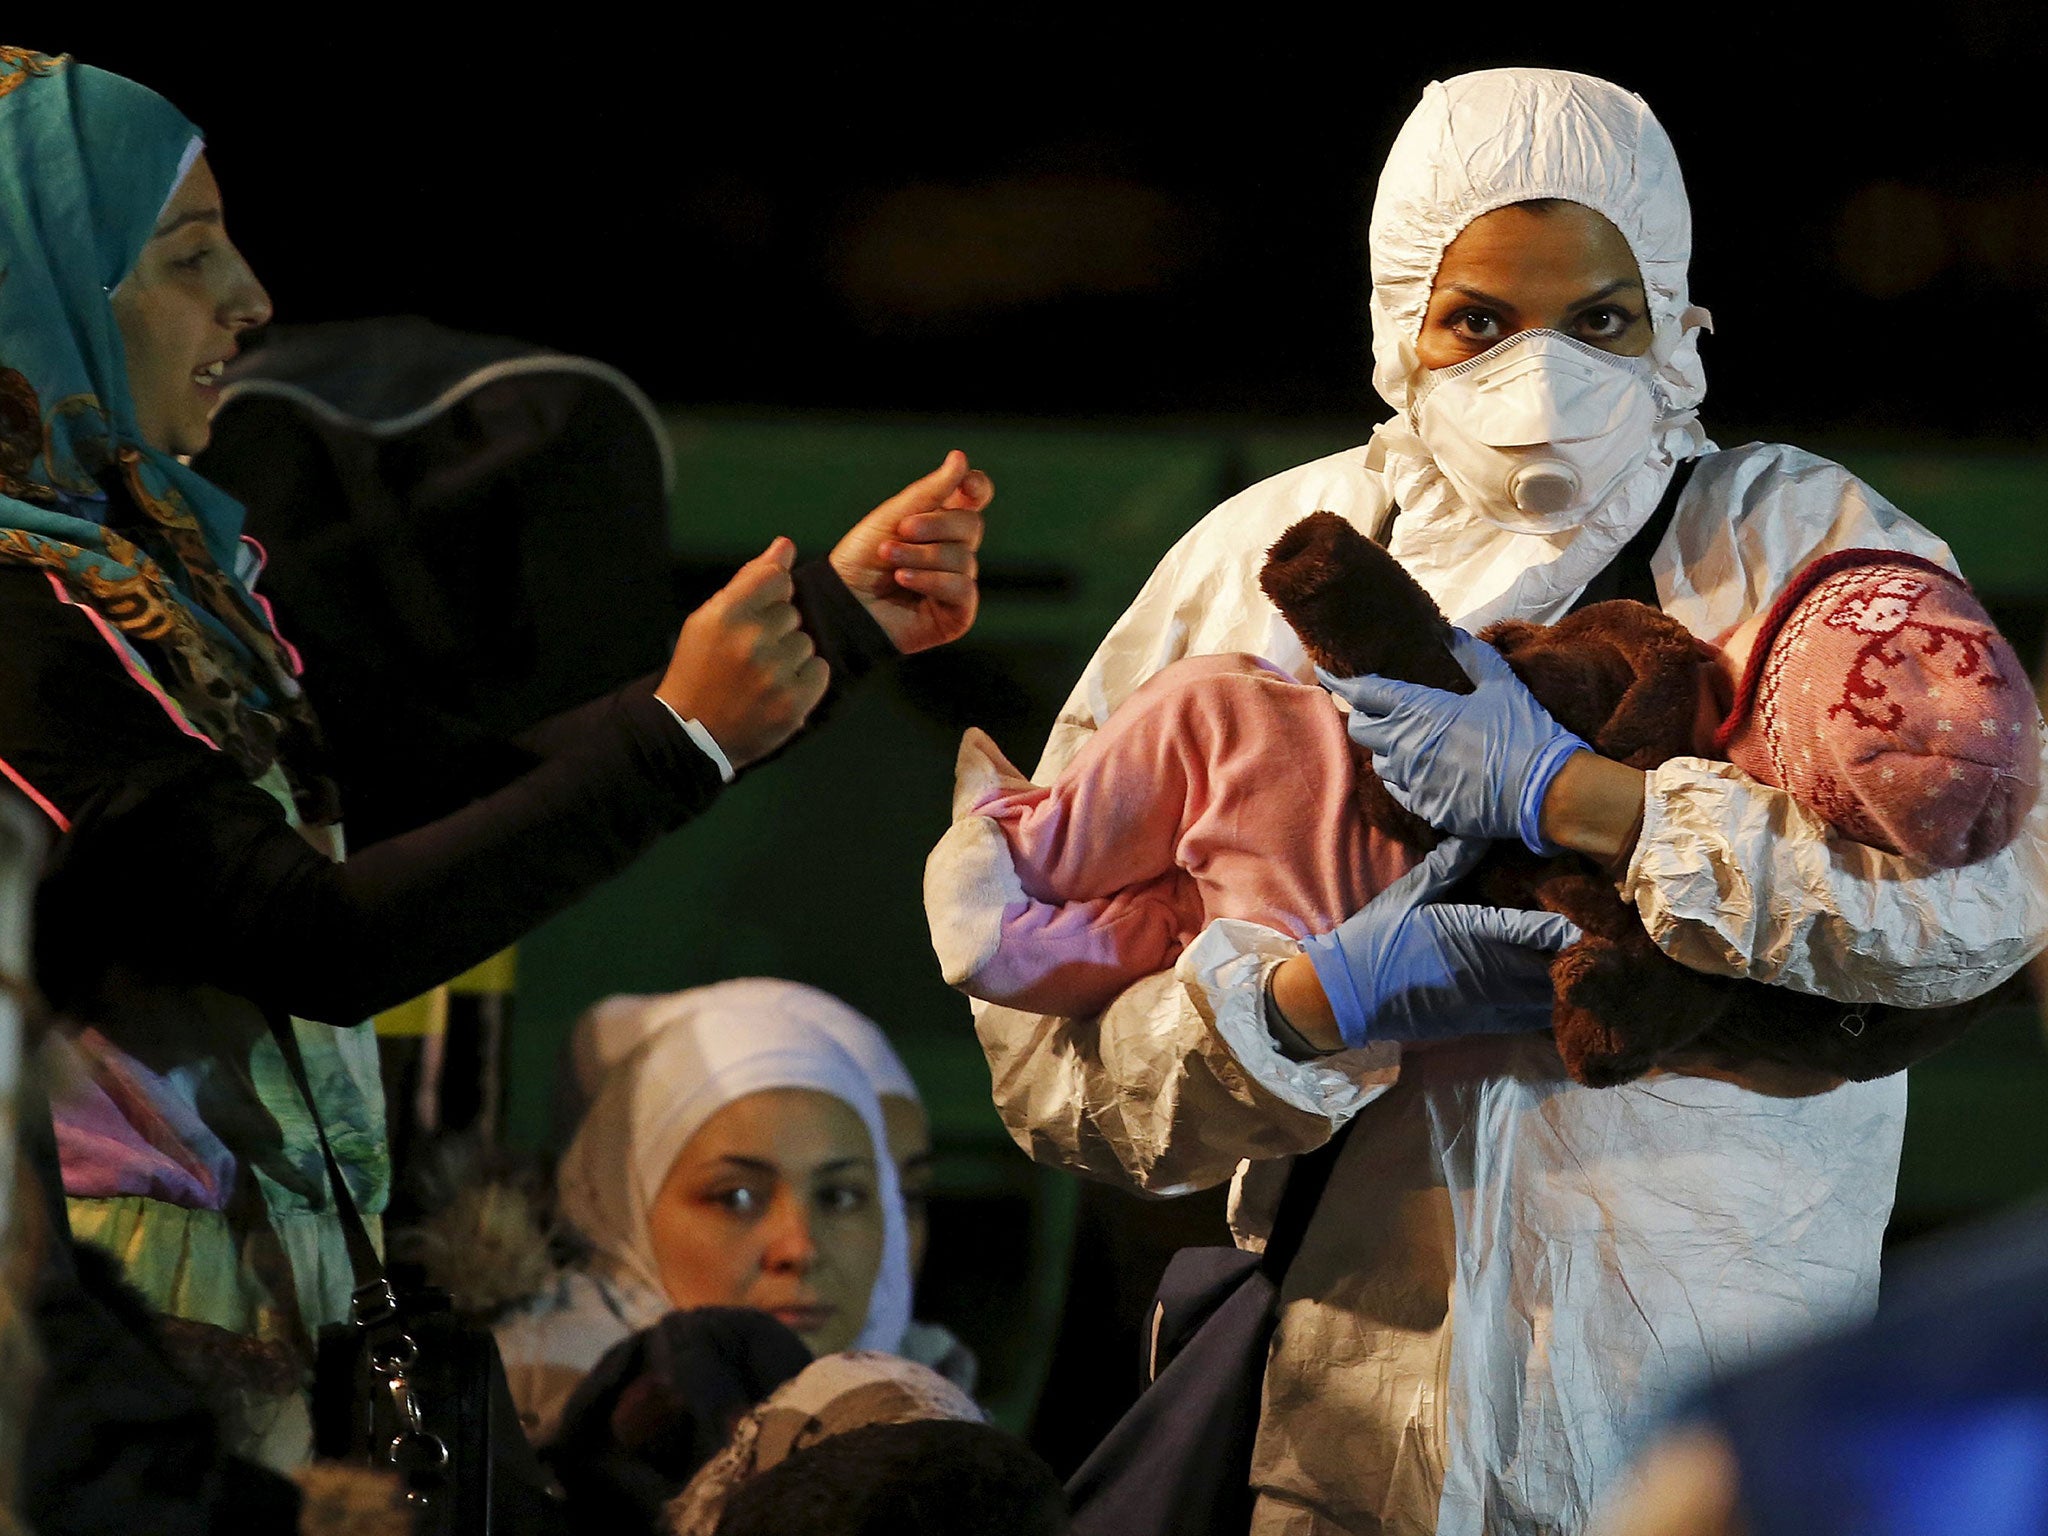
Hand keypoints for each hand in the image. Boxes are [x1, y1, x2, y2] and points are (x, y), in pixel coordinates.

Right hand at [657, 537, 828, 768]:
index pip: (776, 577)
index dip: (770, 594)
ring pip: (806, 642)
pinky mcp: (793, 702)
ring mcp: (774, 674)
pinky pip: (820, 670)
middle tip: (749, 656)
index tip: (755, 615)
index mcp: (725, 615)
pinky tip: (778, 689)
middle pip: (792, 612)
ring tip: (761, 675)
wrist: (691, 734)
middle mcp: (750, 641)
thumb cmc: (700, 669)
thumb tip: (785, 545)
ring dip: (790, 656)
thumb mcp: (709, 619)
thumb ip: (750, 579)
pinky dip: (805, 679)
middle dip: (776, 629)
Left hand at [829, 449, 991, 653]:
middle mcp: (954, 551)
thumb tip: (960, 458)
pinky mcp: (957, 614)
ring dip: (921, 556)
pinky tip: (904, 579)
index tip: (964, 485)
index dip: (977, 488)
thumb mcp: (893, 517)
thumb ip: (930, 491)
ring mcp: (957, 583)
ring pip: (964, 558)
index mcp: (941, 523)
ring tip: (890, 560)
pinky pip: (962, 588)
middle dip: (935, 526)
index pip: (975, 499)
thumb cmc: (861, 558)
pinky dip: (932, 580)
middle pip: (971, 525)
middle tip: (901, 530)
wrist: (840, 602)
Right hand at [1297, 836, 1579, 1049]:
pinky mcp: (1482, 1021)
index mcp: (1469, 932)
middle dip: (1580, 954)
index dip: (1567, 925)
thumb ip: (1449, 864)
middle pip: (1549, 965)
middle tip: (1612, 940)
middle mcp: (1486, 970)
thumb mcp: (1409, 894)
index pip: (1530, 929)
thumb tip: (1480, 831)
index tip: (1598, 915)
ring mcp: (1487, 1001)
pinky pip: (1530, 1018)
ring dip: (1572, 982)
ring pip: (1546, 995)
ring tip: (1601, 967)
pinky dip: (1554, 1006)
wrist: (1348, 996)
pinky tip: (1571, 995)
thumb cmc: (1376, 938)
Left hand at [1320, 628, 1588, 852]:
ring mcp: (1412, 781)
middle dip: (1363, 717)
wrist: (1546, 792)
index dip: (1341, 681)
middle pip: (1360, 729)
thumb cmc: (1524, 732)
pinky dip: (1405, 778)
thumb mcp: (1502, 684)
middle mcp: (1404, 746)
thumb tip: (1451, 634)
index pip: (1364, 692)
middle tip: (1377, 710)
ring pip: (1379, 763)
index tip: (1327, 673)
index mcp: (1418, 711)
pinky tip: (1424, 772)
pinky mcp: (1425, 808)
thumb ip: (1471, 656)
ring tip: (1406, 742)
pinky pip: (1400, 790)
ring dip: (1386, 750)